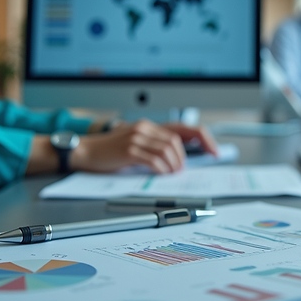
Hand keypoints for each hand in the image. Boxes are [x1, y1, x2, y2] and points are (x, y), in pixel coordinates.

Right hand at [70, 120, 215, 173]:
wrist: (86, 152)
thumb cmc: (110, 152)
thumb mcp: (135, 144)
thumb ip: (154, 147)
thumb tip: (179, 160)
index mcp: (149, 126)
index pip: (184, 128)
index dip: (203, 138)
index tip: (214, 151)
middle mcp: (145, 128)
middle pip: (177, 140)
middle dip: (184, 158)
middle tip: (182, 171)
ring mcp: (137, 138)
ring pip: (168, 150)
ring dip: (174, 165)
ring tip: (171, 174)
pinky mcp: (129, 150)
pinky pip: (153, 160)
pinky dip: (161, 169)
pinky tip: (160, 174)